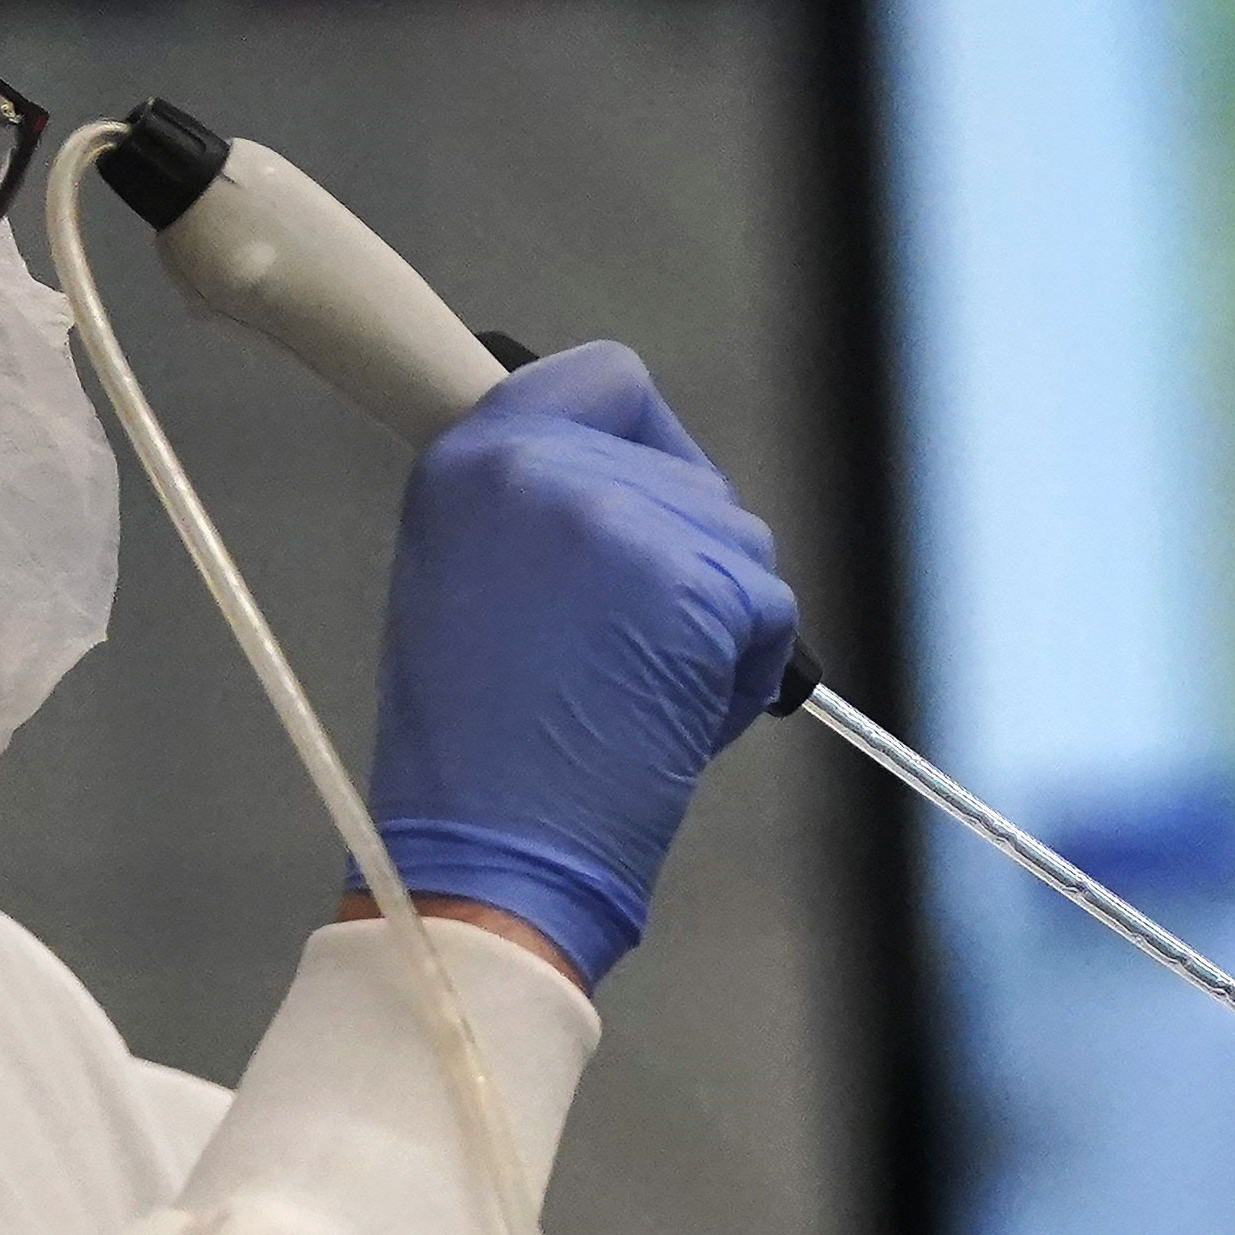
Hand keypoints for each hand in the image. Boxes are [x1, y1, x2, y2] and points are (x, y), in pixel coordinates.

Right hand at [365, 344, 801, 987]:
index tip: (648, 491)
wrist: (487, 856)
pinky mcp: (691, 584)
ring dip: (717, 617)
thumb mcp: (465, 582)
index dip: (644, 439)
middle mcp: (541, 466)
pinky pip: (769, 610)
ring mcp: (621, 519)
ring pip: (739, 540)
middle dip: (687, 560)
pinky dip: (745, 670)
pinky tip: (673, 719)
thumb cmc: (477, 754)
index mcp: (472, 457)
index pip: (606, 378)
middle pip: (691, 473)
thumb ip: (536, 507)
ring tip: (635, 692)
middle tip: (625, 652)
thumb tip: (621, 481)